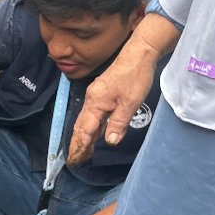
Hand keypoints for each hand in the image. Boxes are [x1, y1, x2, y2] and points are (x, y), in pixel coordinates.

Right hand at [68, 44, 157, 164]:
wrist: (139, 53)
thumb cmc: (135, 76)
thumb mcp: (130, 102)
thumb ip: (118, 123)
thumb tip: (109, 141)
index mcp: (96, 103)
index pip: (84, 130)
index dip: (79, 147)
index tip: (74, 161)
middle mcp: (91, 100)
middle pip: (82, 126)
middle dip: (79, 144)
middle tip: (77, 161)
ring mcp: (96, 96)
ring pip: (88, 121)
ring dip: (86, 137)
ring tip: (85, 153)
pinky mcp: (102, 94)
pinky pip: (94, 115)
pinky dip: (93, 127)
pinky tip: (96, 135)